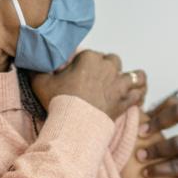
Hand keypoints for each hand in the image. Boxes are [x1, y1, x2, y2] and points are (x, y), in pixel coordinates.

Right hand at [31, 50, 146, 120]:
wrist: (74, 122)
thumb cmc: (58, 100)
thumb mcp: (41, 81)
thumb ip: (40, 69)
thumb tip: (37, 62)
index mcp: (90, 58)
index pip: (90, 55)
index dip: (84, 64)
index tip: (78, 74)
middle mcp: (109, 67)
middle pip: (113, 61)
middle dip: (108, 68)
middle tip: (99, 80)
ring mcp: (120, 83)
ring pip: (135, 75)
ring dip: (132, 79)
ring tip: (127, 84)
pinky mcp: (127, 99)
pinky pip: (140, 93)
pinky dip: (139, 95)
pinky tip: (137, 97)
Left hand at [138, 97, 177, 177]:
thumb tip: (162, 107)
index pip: (177, 102)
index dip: (157, 109)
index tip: (143, 120)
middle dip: (155, 122)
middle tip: (140, 133)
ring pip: (175, 143)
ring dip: (153, 150)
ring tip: (140, 155)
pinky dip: (160, 170)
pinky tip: (149, 173)